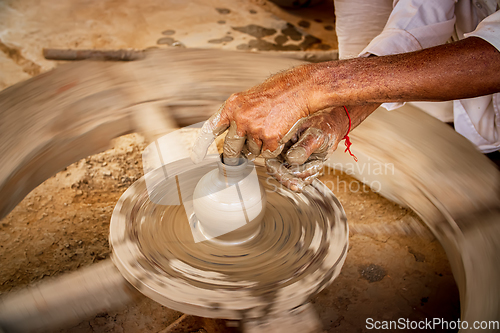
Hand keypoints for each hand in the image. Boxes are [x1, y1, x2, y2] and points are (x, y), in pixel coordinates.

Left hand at [191, 64, 317, 164]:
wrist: (297, 89)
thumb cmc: (273, 93)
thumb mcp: (247, 98)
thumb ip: (234, 115)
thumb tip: (224, 134)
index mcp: (232, 107)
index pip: (211, 129)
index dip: (201, 145)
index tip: (195, 157)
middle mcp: (240, 118)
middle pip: (231, 149)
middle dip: (235, 155)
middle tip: (241, 154)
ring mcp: (254, 129)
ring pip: (251, 153)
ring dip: (258, 149)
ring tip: (268, 132)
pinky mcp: (270, 138)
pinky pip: (266, 154)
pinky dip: (272, 149)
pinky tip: (278, 135)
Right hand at [266, 104, 378, 191]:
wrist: (332, 129)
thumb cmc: (323, 126)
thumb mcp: (316, 134)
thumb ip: (304, 146)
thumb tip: (291, 159)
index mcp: (280, 138)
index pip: (272, 159)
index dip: (279, 172)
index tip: (290, 181)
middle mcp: (281, 150)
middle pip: (277, 171)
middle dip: (290, 180)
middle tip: (301, 186)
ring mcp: (288, 159)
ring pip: (290, 176)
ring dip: (304, 175)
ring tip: (317, 163)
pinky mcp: (297, 166)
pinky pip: (299, 178)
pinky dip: (309, 176)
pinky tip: (317, 165)